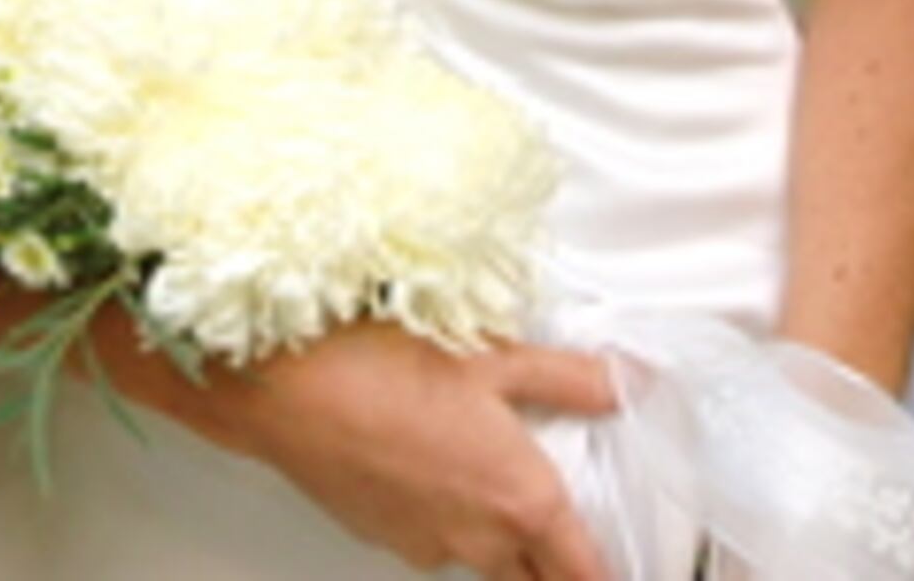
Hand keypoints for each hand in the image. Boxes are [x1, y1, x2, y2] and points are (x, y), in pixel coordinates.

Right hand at [182, 325, 620, 580]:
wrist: (282, 386)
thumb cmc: (381, 365)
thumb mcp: (492, 355)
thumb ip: (569, 377)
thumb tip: (629, 382)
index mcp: (522, 501)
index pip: (588, 574)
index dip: (610, 576)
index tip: (631, 567)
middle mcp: (479, 539)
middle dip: (559, 569)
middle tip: (568, 541)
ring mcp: (427, 546)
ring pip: (484, 563)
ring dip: (502, 544)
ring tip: (497, 487)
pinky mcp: (384, 538)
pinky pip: (435, 544)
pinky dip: (448, 523)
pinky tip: (434, 473)